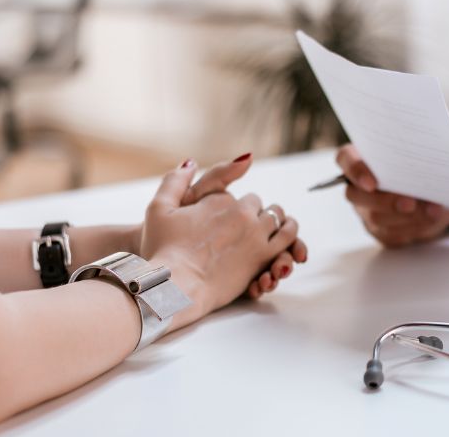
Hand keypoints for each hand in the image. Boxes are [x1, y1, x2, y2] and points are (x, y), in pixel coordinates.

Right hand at [139, 158, 300, 330]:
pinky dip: (291, 238)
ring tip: (280, 226)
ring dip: (279, 221)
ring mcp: (255, 235)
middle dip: (257, 212)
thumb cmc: (162, 250)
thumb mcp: (158, 208)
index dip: (238, 206)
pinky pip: (287, 241)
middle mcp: (241, 213)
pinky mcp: (262, 257)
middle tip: (254, 223)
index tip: (232, 217)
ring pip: (278, 219)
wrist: (175, 285)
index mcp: (219, 200)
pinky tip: (288, 243)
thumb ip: (175, 181)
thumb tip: (191, 162)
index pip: (240, 196)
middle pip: (260, 206)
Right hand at [336, 144, 448, 247]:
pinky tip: (432, 216)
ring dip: (407, 215)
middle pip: (357, 196)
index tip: (372, 183)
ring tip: (433, 209)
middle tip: (410, 202)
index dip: (355, 171)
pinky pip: (393, 233)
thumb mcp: (420, 155)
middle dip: (386, 201)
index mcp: (361, 158)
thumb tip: (424, 166)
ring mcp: (367, 211)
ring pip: (377, 218)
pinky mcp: (382, 231)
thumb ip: (414, 156)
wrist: (435, 191)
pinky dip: (416, 225)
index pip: (346, 159)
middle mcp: (358, 186)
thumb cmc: (423, 165)